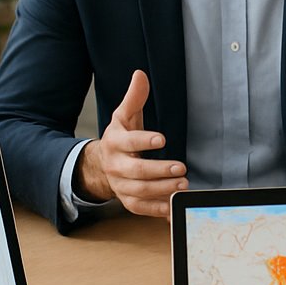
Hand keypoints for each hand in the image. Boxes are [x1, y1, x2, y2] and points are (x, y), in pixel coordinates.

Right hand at [74, 70, 186, 216]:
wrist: (102, 164)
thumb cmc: (120, 138)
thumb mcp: (124, 116)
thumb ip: (134, 97)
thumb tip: (140, 75)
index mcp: (115, 142)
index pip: (129, 141)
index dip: (144, 141)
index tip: (162, 139)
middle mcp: (116, 165)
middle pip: (136, 171)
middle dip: (159, 171)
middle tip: (181, 168)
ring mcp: (120, 185)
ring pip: (140, 191)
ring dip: (162, 190)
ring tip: (183, 184)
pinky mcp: (128, 200)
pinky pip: (141, 208)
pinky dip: (156, 209)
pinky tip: (172, 206)